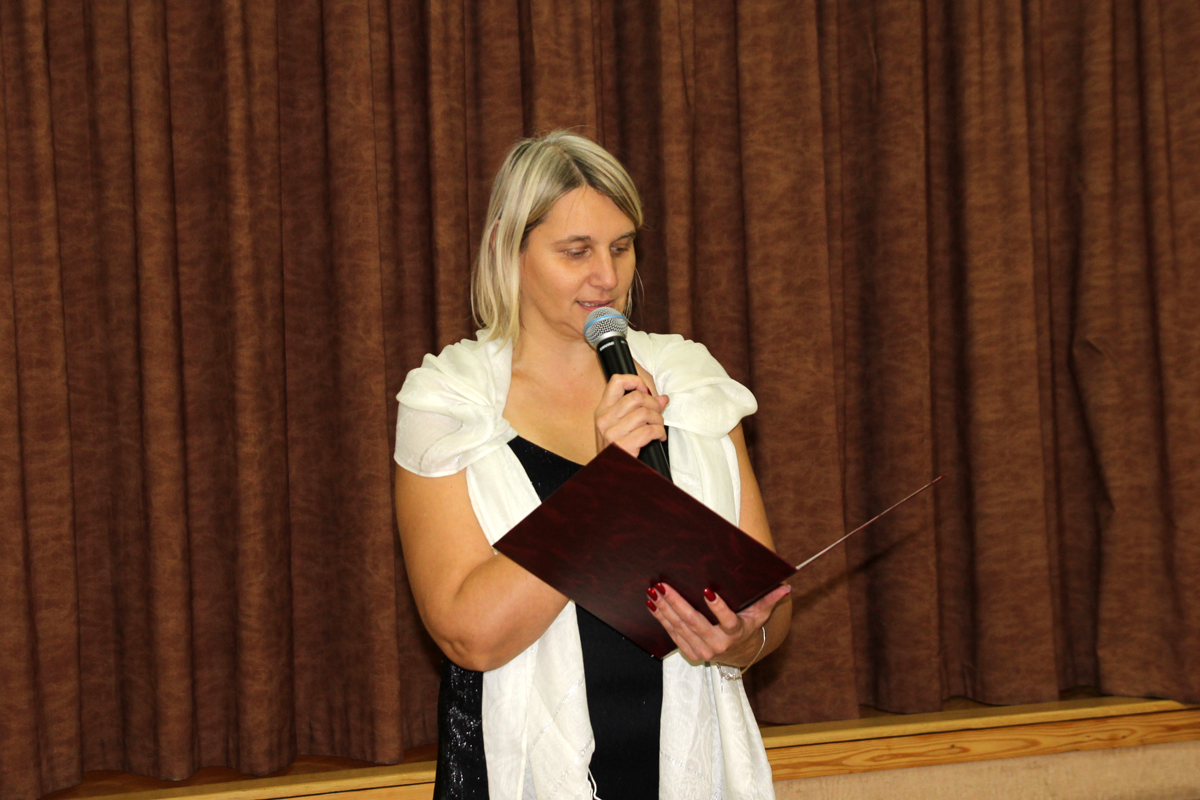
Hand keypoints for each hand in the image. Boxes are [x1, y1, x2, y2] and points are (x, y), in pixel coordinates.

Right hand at [594, 373, 668, 457]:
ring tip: (658, 428)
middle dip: (654, 404)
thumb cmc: (617, 451)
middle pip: (637, 397)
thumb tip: (662, 398)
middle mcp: (604, 420)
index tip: (646, 392)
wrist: (608, 476)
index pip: (616, 381)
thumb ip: (639, 410)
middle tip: (657, 415)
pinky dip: (659, 433)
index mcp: (602, 411)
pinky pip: (649, 430)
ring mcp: (611, 433)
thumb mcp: (621, 427)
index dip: (636, 382)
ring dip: (658, 420)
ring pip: (645, 413)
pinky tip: (658, 438)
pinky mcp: (622, 446)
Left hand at [646, 582, 790, 664]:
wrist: (738, 653)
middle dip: (677, 603)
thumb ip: (770, 600)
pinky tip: (652, 604)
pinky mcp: (690, 653)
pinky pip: (673, 634)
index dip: (718, 607)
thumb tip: (787, 587)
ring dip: (664, 609)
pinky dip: (661, 619)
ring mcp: (702, 651)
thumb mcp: (760, 614)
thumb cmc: (747, 626)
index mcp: (735, 633)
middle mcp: (718, 644)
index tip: (707, 591)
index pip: (728, 620)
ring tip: (653, 591)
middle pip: (694, 622)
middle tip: (664, 586)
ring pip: (679, 628)